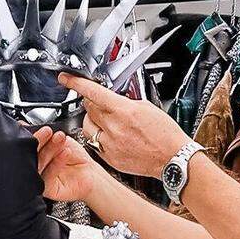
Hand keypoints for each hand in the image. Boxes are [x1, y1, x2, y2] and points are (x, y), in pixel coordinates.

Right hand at [33, 126, 102, 206]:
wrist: (91, 174)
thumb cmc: (77, 158)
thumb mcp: (63, 141)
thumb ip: (49, 136)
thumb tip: (32, 127)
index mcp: (38, 155)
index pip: (30, 145)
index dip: (34, 136)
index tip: (40, 128)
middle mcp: (38, 167)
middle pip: (32, 154)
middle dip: (40, 141)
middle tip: (47, 132)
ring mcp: (41, 178)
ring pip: (40, 164)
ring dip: (50, 149)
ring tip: (60, 139)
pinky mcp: (47, 189)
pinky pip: (48, 176)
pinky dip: (56, 163)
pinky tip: (65, 153)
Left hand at [60, 76, 186, 178]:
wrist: (172, 159)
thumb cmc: (165, 134)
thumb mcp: (147, 107)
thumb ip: (125, 102)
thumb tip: (113, 99)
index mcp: (124, 111)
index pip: (93, 93)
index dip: (76, 84)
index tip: (66, 79)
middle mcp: (114, 128)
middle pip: (89, 109)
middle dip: (92, 103)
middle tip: (101, 104)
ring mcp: (110, 145)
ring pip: (88, 127)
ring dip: (93, 121)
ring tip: (107, 122)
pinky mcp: (110, 158)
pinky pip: (95, 144)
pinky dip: (99, 138)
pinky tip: (112, 137)